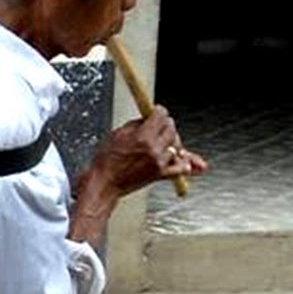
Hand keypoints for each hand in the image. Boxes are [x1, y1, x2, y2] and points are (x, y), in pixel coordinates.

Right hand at [89, 107, 207, 196]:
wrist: (105, 182)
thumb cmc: (107, 160)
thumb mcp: (118, 133)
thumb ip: (136, 124)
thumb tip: (148, 118)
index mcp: (143, 136)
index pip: (161, 116)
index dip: (159, 111)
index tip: (158, 112)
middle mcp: (154, 149)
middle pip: (171, 129)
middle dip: (166, 125)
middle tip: (161, 126)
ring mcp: (159, 162)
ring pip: (176, 146)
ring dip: (173, 143)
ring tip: (167, 142)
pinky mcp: (160, 175)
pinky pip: (180, 169)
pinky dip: (184, 164)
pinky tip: (187, 162)